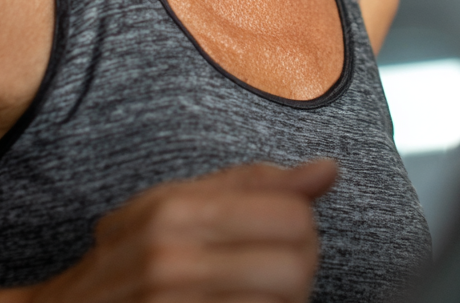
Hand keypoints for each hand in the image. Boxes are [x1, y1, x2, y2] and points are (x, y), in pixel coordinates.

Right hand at [32, 159, 337, 302]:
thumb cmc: (129, 258)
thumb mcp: (177, 204)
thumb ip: (254, 185)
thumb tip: (330, 169)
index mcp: (175, 210)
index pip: (292, 213)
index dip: (303, 224)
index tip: (287, 230)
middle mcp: (172, 261)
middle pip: (297, 263)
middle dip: (301, 267)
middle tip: (282, 268)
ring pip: (284, 302)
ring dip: (286, 301)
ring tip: (264, 293)